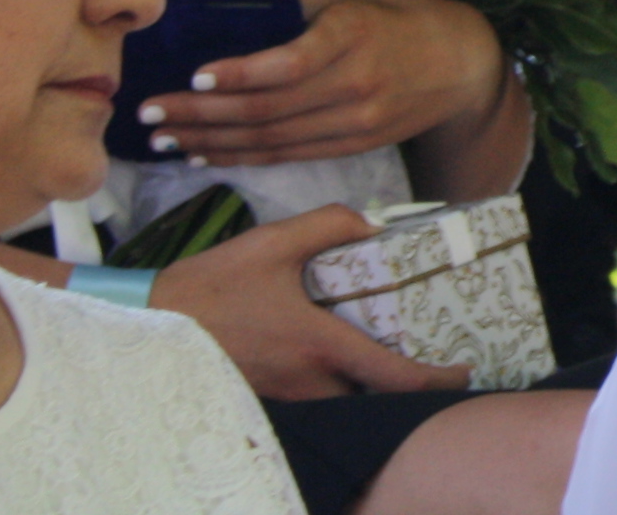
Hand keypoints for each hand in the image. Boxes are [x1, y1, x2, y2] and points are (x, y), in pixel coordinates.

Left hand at [139, 0, 507, 167]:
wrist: (464, 65)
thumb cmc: (402, 19)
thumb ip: (298, 11)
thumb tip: (233, 13)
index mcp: (353, 35)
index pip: (288, 63)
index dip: (239, 74)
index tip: (194, 76)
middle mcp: (354, 85)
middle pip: (266, 109)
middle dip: (201, 114)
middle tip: (150, 113)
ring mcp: (355, 123)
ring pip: (270, 140)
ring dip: (210, 141)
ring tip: (164, 138)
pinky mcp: (353, 146)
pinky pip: (287, 156)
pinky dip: (241, 156)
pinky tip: (206, 152)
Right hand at [150, 205, 471, 400]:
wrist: (152, 324)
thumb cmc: (212, 286)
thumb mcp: (272, 242)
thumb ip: (327, 225)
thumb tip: (372, 222)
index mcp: (320, 346)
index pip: (393, 376)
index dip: (435, 378)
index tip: (463, 369)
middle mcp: (310, 380)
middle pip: (374, 391)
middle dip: (405, 376)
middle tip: (431, 347)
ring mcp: (288, 393)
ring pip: (345, 394)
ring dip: (370, 376)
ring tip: (390, 341)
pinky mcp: (270, 392)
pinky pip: (318, 392)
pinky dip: (339, 376)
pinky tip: (339, 344)